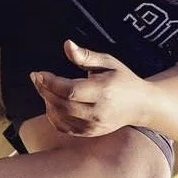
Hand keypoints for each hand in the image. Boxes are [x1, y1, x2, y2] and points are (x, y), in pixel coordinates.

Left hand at [31, 40, 149, 136]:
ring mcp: (95, 125)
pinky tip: (51, 103)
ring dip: (47, 102)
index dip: (51, 83)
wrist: (141, 105)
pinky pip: (65, 128)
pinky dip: (53, 116)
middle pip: (63, 105)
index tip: (39, 73)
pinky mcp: (91, 133)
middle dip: (44, 91)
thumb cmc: (123, 79)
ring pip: (61, 117)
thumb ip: (86, 55)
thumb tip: (67, 44)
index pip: (71, 91)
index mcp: (104, 91)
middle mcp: (99, 111)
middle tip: (36, 78)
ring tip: (43, 88)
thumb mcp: (108, 62)